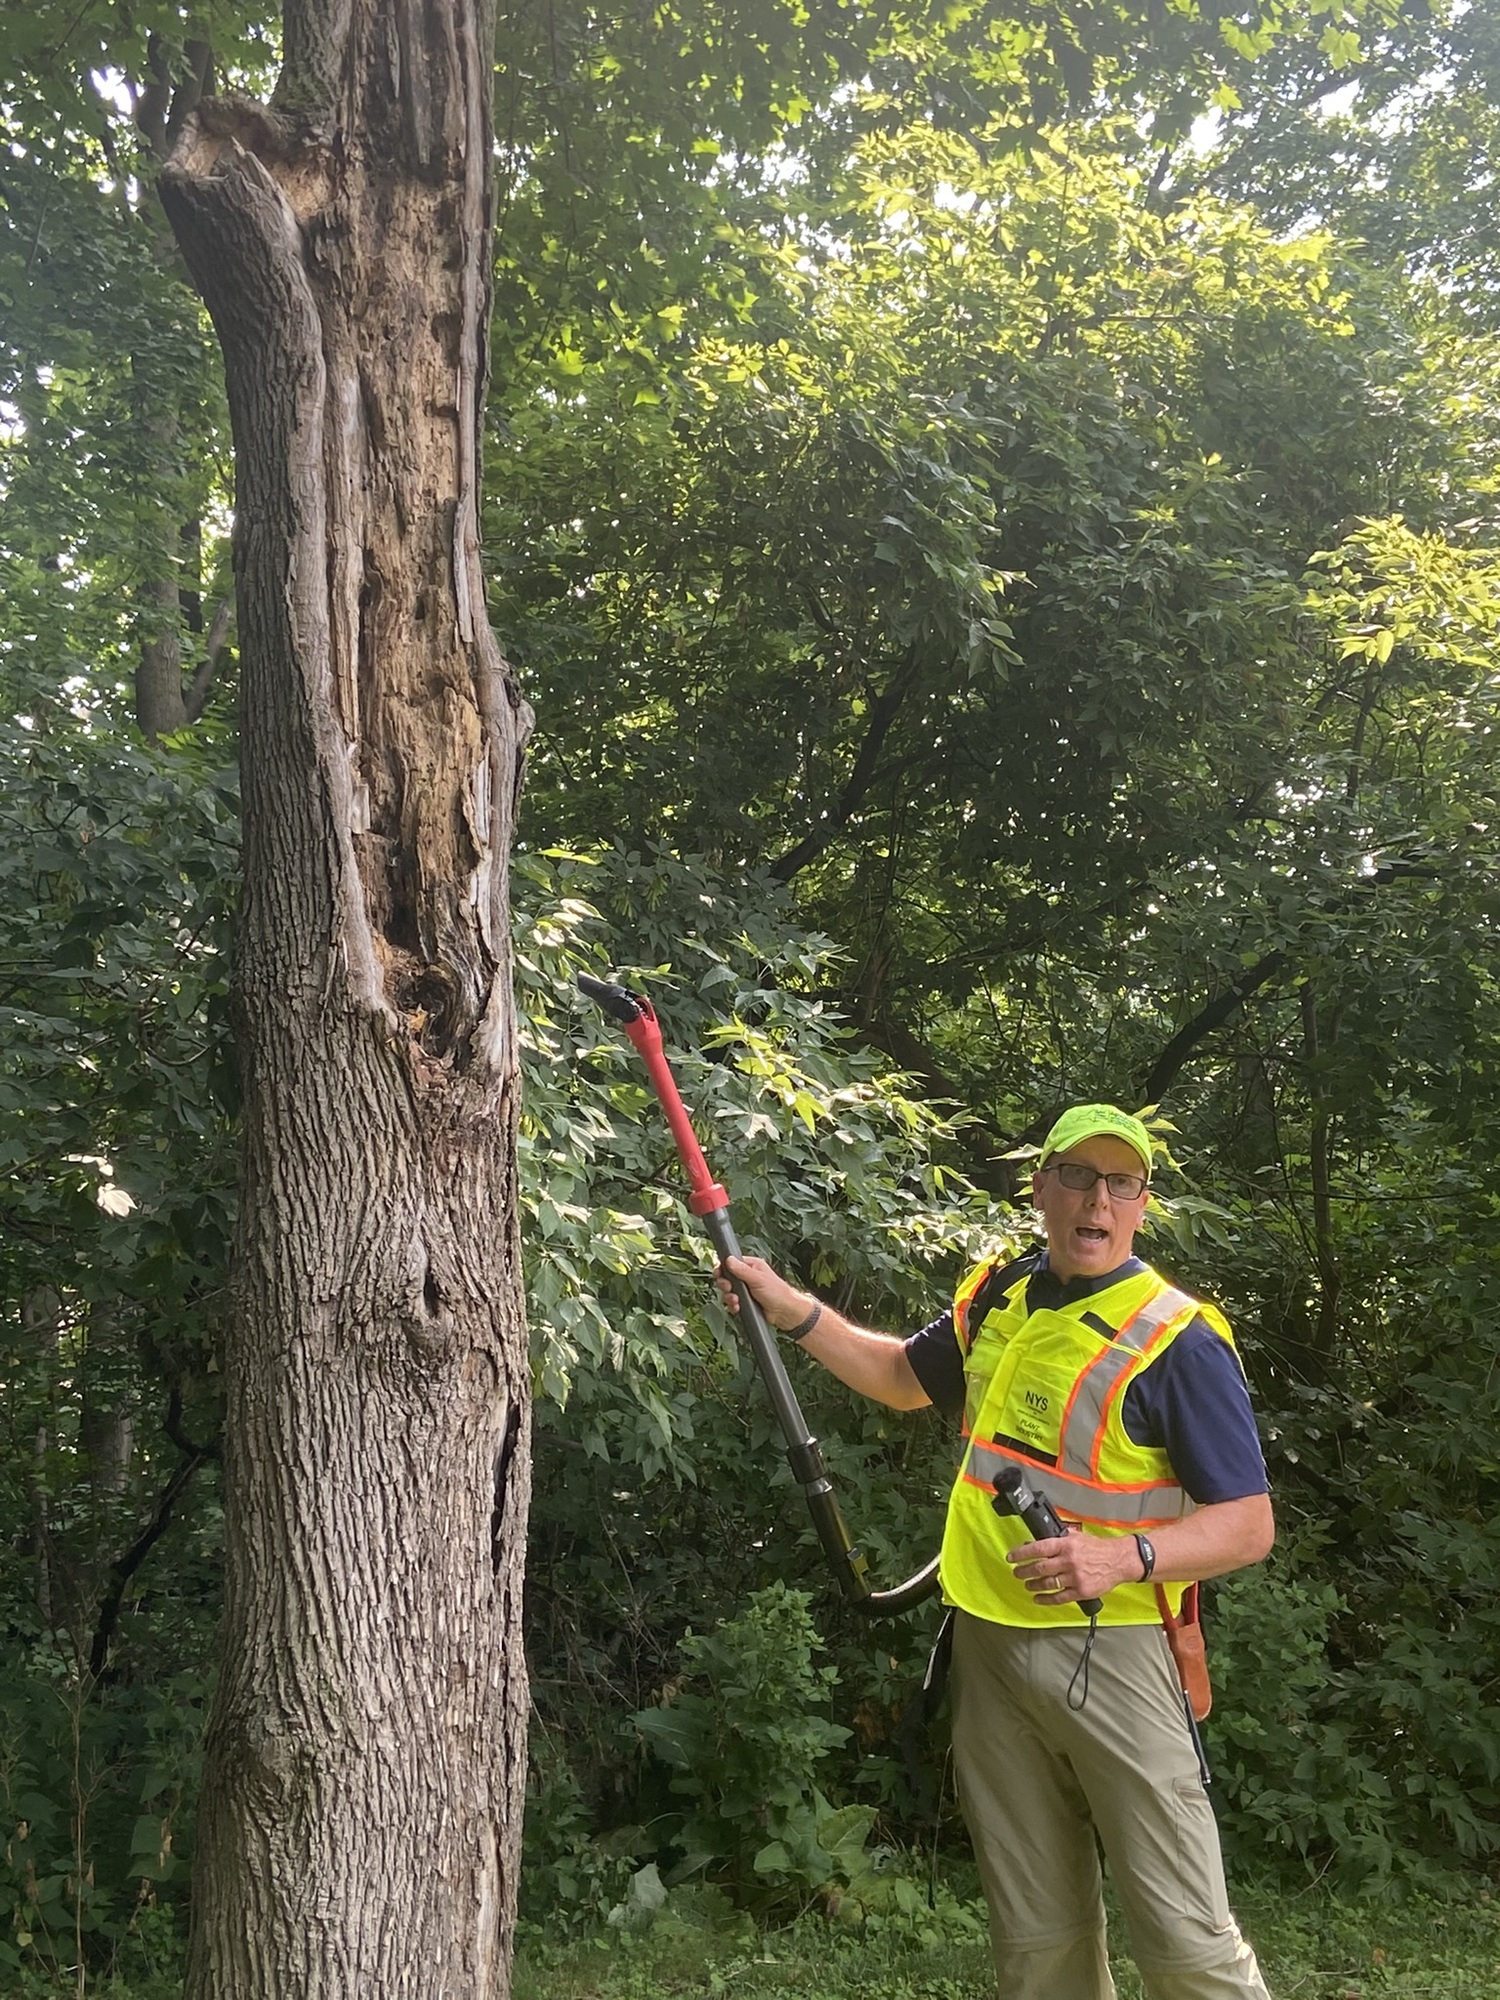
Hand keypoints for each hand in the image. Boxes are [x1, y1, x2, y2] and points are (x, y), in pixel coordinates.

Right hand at [714, 1254, 818, 1334]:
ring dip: (729, 1297)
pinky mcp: (745, 1301)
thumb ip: (742, 1270)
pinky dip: (733, 1306)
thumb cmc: (778, 1293)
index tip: (719, 1274)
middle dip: (725, 1285)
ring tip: (736, 1301)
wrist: (785, 1313)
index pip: (731, 1263)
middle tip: (729, 1288)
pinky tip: (738, 1307)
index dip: (723, 1269)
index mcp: (751, 1266)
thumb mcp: (758, 1279)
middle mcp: (747, 1276)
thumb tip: (728, 1259)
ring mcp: (745, 1290)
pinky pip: (732, 1303)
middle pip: (726, 1278)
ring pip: (727, 1292)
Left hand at [1006, 1530, 1139, 1605]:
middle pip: (1040, 1568)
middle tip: (1017, 1573)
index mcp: (1066, 1545)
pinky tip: (1038, 1598)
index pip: (1038, 1548)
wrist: (1117, 1561)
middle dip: (1024, 1571)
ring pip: (1048, 1583)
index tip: (1011, 1557)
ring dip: (1033, 1585)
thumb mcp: (1076, 1537)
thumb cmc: (1096, 1548)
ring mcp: (1075, 1577)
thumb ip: (1056, 1540)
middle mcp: (1069, 1561)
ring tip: (1027, 1584)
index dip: (1022, 1553)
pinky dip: (1046, 1599)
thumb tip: (1033, 1543)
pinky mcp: (1080, 1591)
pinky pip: (1059, 1598)